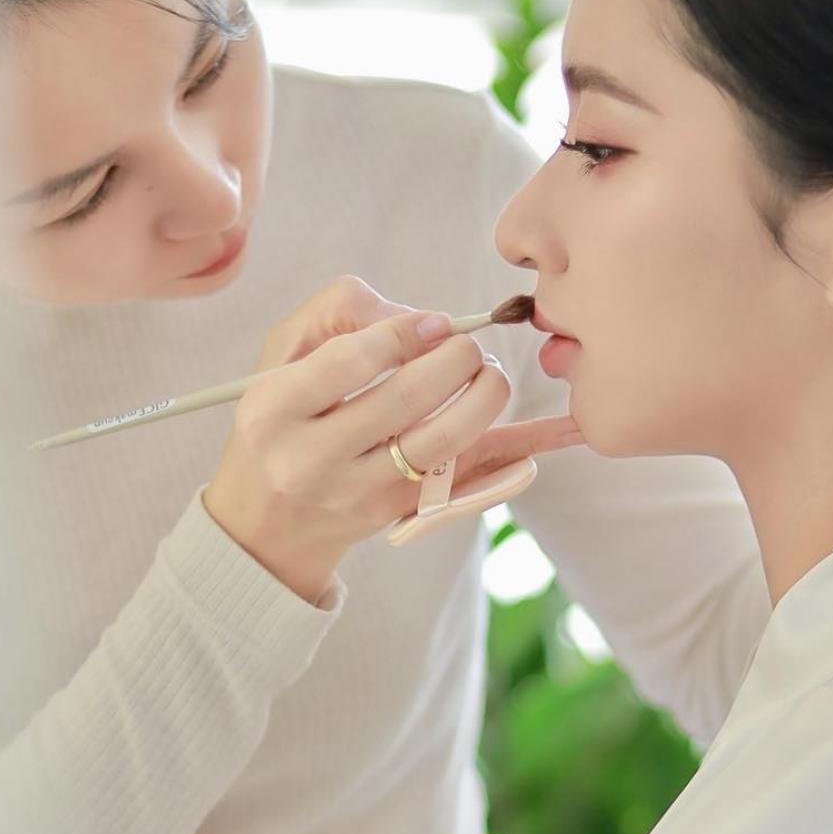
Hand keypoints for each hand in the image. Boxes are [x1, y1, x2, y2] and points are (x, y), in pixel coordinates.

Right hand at [253, 272, 583, 483]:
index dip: (404, 334)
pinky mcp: (398, 514)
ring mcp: (359, 494)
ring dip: (484, 398)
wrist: (271, 520)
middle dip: (455, 360)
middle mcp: (312, 460)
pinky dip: (517, 450)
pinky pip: (468, 477)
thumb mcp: (283, 355)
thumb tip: (424, 321)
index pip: (351, 362)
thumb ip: (342, 313)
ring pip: (443, 444)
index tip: (435, 324)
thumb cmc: (283, 417)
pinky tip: (561, 431)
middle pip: (405, 400)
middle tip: (470, 347)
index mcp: (274, 411)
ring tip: (486, 376)